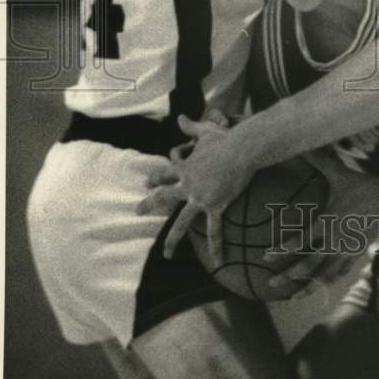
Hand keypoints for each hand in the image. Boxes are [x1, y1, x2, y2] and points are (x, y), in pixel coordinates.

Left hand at [137, 112, 259, 260]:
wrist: (241, 149)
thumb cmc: (225, 139)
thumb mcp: (205, 130)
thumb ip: (190, 126)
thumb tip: (180, 117)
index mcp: (185, 167)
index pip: (164, 173)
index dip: (155, 178)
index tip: (146, 182)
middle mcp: (188, 185)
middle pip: (163, 197)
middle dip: (148, 205)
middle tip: (137, 212)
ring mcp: (200, 198)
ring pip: (182, 222)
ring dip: (172, 239)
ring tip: (165, 254)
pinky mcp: (215, 206)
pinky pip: (214, 231)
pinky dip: (215, 247)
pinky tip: (216, 262)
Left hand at [263, 147, 378, 294]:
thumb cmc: (364, 186)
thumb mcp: (339, 174)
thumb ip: (318, 161)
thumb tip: (300, 148)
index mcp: (328, 223)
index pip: (301, 241)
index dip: (282, 250)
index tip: (265, 256)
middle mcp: (335, 241)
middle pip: (309, 266)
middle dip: (289, 276)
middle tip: (271, 284)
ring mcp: (347, 250)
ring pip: (325, 276)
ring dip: (307, 288)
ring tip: (293, 298)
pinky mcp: (357, 253)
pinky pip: (341, 271)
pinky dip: (329, 280)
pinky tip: (322, 286)